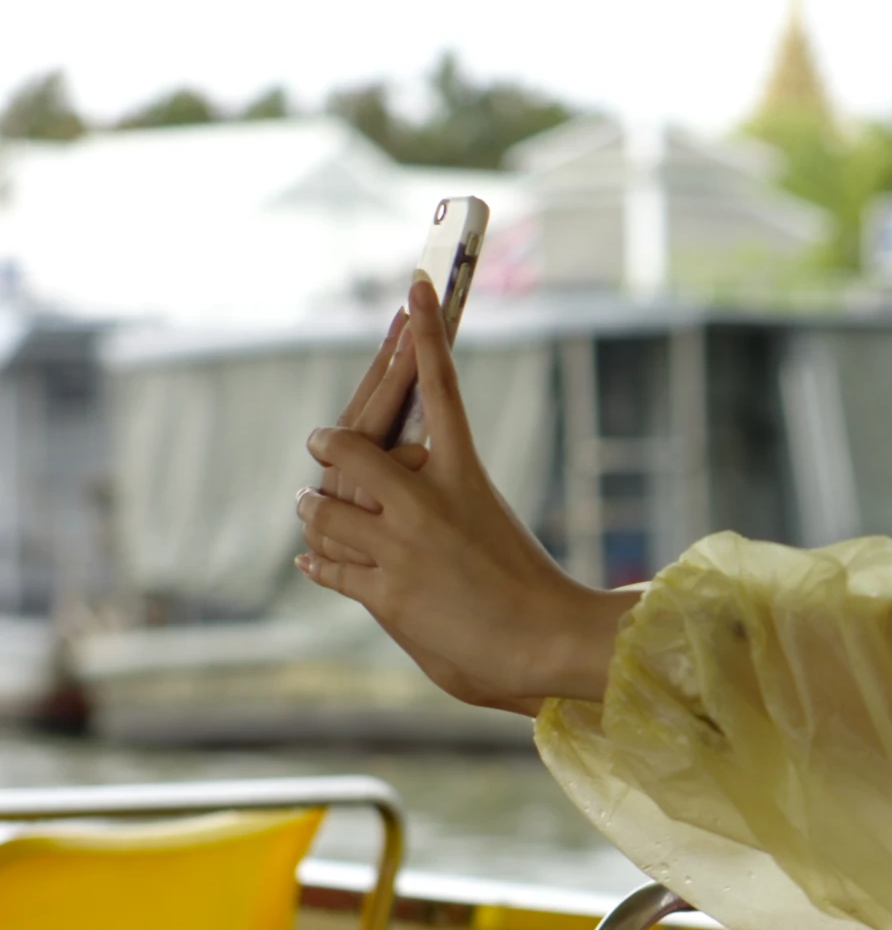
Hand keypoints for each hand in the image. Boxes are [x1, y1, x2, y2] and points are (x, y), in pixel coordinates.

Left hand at [295, 275, 638, 711]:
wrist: (544, 639)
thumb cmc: (527, 583)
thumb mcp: (486, 520)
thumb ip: (440, 501)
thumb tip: (395, 491)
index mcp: (464, 476)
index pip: (441, 390)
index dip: (426, 338)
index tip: (417, 290)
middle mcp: (426, 503)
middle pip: (351, 444)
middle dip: (331, 443)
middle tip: (324, 442)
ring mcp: (400, 548)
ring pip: (323, 510)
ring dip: (316, 510)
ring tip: (314, 509)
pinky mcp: (384, 592)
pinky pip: (328, 565)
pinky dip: (319, 561)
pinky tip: (311, 557)